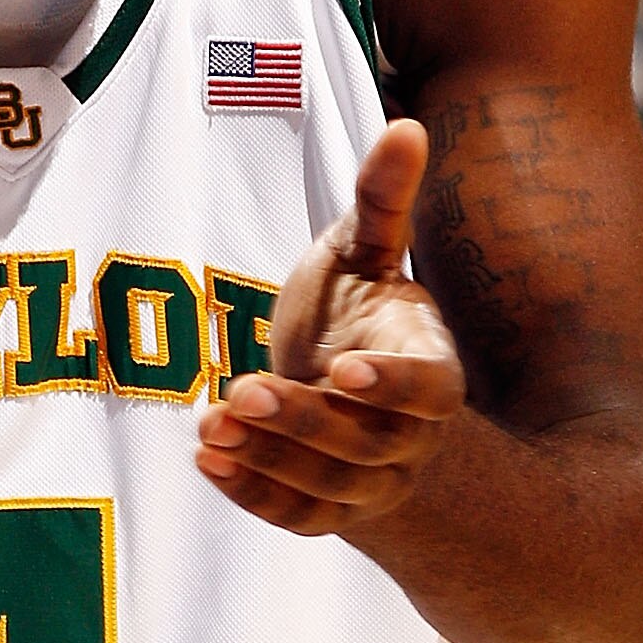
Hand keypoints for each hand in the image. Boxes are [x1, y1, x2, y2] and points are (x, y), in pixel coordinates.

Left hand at [196, 119, 464, 536]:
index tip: (343, 369)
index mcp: (435, 371)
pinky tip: (207, 459)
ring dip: (269, 459)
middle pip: (369, 445)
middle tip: (242, 390)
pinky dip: (253, 495)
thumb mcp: (365, 252)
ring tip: (211, 424)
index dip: (393, 386)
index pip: (431, 392)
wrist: (343, 388)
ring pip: (330, 487)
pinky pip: (297, 516)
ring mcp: (374, 482)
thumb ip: (384, 201)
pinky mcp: (330, 513)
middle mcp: (412, 436)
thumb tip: (405, 125)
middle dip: (305, 422)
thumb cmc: (359, 311)